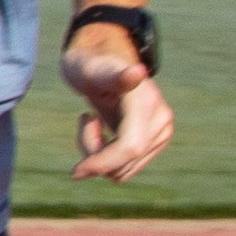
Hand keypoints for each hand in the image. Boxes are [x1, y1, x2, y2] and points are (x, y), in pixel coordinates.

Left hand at [62, 34, 177, 181]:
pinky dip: (107, 157)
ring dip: (100, 156)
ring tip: (93, 122)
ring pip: (123, 170)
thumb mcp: (93, 69)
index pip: (129, 147)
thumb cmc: (90, 65)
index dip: (102, 163)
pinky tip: (103, 129)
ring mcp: (162, 133)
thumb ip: (115, 76)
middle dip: (95, 154)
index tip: (74, 171)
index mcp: (146, 103)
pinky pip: (125, 167)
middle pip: (124, 163)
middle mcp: (161, 120)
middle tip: (86, 120)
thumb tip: (137, 73)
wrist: (103, 64)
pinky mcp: (156, 142)